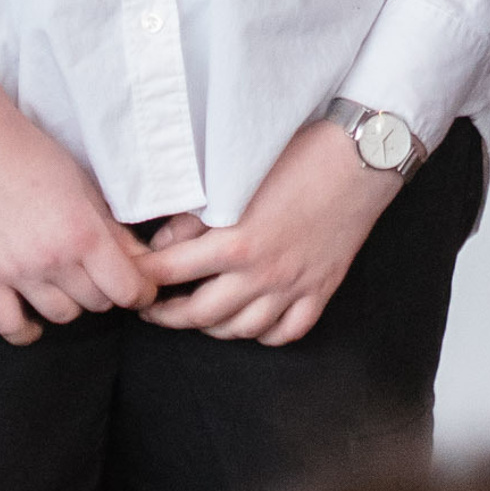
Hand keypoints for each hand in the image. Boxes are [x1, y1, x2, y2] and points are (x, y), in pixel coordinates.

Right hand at [0, 77, 153, 344]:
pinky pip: (10, 327)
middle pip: (98, 303)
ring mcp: (14, 272)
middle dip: (107, 290)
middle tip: (102, 271)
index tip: (140, 285)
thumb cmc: (34, 156)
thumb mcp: (85, 187)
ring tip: (68, 280)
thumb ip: (114, 231)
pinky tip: (34, 316)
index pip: (127, 289)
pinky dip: (26, 329)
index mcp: (82, 232)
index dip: (141, 291)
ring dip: (71, 302)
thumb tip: (144, 264)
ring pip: (61, 315)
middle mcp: (50, 258)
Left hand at [139, 119, 401, 346]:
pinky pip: (285, 333)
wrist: (360, 158)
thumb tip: (164, 243)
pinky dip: (264, 334)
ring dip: (211, 328)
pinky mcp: (320, 291)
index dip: (143, 275)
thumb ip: (196, 216)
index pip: (172, 272)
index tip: (130, 275)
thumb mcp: (237, 178)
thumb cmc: (299, 156)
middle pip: (200, 315)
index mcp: (237, 242)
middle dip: (167, 315)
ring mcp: (293, 288)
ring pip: (240, 331)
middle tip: (152, 308)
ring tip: (197, 315)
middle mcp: (262, 275)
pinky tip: (251, 322)